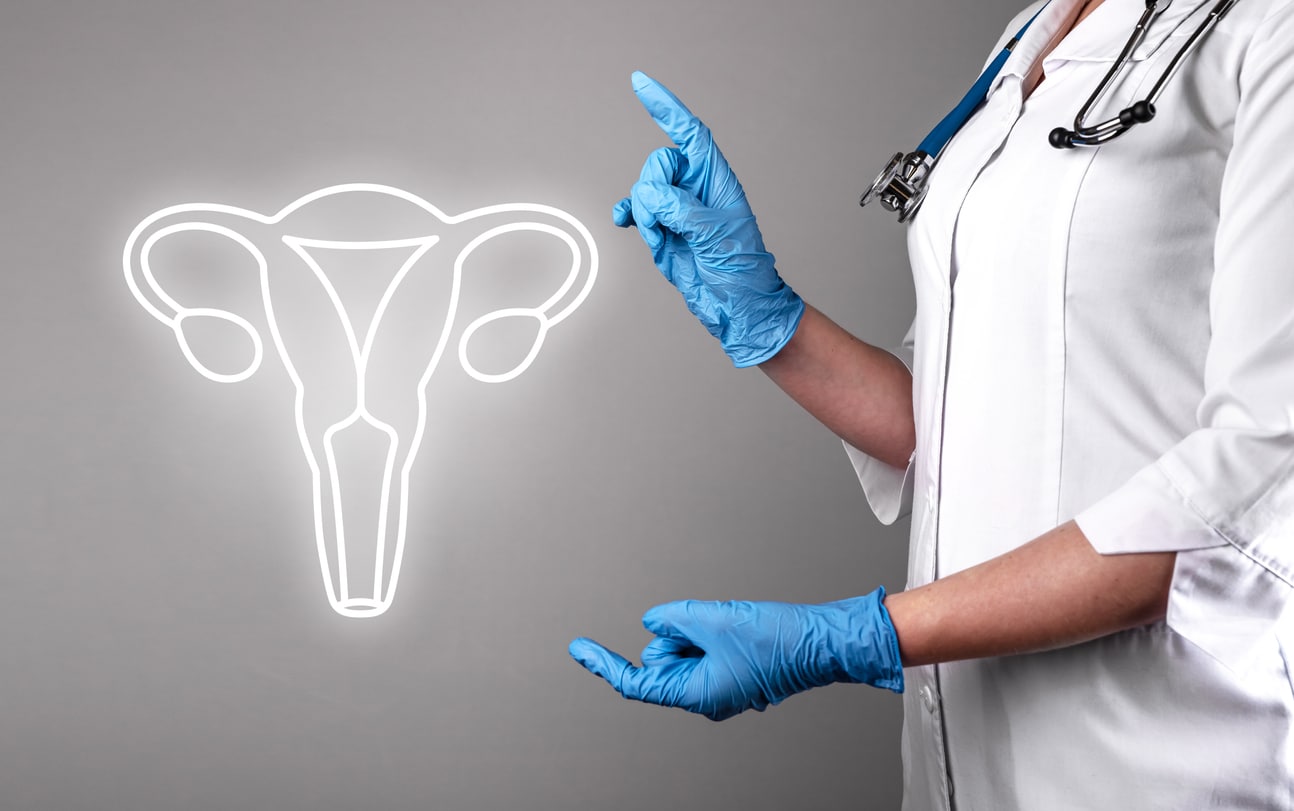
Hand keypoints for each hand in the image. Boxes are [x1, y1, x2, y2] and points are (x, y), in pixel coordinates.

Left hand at [568, 588, 903, 720]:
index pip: (637, 681)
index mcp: (697, 696)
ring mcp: (719, 686)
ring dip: (697, 630)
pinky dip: (710, 633)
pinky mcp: (731, 672)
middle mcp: (705, 698)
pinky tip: (735, 630)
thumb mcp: (711, 619)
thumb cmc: (777, 639)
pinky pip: (704, 646)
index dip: (604, 663)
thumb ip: (671, 619)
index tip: (578, 649)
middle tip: (710, 625)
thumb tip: (651, 621)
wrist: (822, 641)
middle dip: (676, 635)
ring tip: (729, 627)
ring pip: (683, 648)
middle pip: (662, 658)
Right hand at [614, 71, 804, 367]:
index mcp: (716, 180)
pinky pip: (635, 210)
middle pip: (657, 165)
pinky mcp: (663, 230)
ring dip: (644, 214)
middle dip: (652, 191)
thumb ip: (681, 209)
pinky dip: (627, 214)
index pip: (689, 133)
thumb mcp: (715, 235)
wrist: (737, 308)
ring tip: (663, 239)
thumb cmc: (742, 271)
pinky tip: (623, 222)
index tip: (640, 84)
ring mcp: (677, 209)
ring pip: (642, 191)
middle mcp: (695, 189)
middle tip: (667, 222)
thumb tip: (649, 196)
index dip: (666, 107)